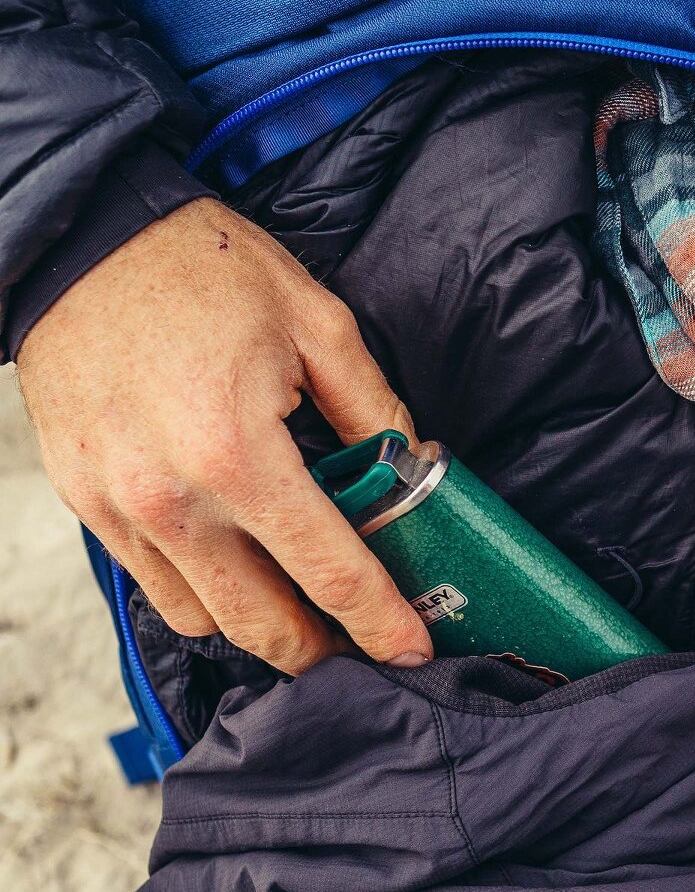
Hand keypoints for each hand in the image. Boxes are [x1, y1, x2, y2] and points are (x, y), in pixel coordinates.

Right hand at [17, 198, 431, 673]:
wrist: (81, 240)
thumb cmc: (199, 267)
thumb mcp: (316, 322)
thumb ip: (374, 407)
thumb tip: (415, 465)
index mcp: (237, 452)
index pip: (330, 573)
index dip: (381, 624)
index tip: (412, 651)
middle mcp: (170, 498)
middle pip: (264, 625)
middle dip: (323, 650)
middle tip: (361, 642)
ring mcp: (118, 509)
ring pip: (206, 619)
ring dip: (262, 627)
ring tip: (304, 606)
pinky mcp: (86, 505)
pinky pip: (155, 587)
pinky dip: (206, 595)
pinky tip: (243, 569)